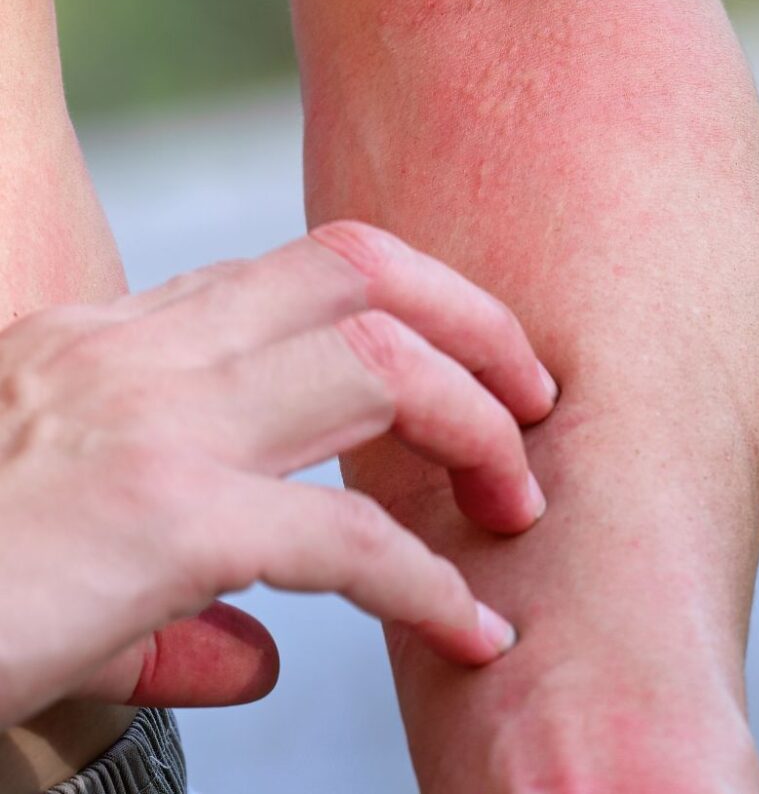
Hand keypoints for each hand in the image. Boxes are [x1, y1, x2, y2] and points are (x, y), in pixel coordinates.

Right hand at [0, 221, 556, 730]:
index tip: (475, 359)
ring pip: (378, 369)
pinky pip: (344, 540)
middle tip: (535, 397)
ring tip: (519, 501)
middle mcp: (143, 354)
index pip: (309, 268)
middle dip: (478, 326)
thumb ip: (173, 585)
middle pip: (364, 279)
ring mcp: (152, 426)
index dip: (417, 301)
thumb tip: (261, 654)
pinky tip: (470, 628)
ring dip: (475, 429)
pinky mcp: (157, 522)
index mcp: (123, 339)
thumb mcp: (60, 545)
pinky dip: (428, 583)